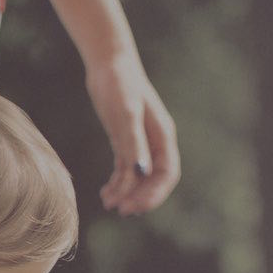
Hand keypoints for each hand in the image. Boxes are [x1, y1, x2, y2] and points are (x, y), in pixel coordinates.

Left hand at [85, 53, 178, 216]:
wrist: (108, 62)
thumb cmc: (120, 83)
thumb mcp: (126, 113)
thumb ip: (134, 144)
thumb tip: (142, 175)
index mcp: (163, 136)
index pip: (167, 174)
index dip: (154, 194)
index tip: (135, 207)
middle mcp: (155, 142)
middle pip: (153, 180)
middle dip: (138, 197)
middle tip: (119, 210)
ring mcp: (140, 142)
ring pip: (137, 177)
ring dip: (125, 193)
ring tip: (107, 203)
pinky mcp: (124, 140)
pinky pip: (125, 169)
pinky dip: (117, 183)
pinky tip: (105, 192)